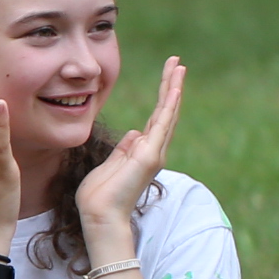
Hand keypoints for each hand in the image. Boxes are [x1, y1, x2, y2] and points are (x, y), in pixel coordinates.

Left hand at [78, 56, 184, 237]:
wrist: (100, 216)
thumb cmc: (99, 196)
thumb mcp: (110, 164)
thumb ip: (123, 149)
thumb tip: (134, 132)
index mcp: (141, 151)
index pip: (155, 118)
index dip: (161, 96)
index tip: (167, 76)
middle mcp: (152, 150)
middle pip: (165, 111)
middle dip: (171, 85)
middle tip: (178, 63)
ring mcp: (153, 153)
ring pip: (167, 114)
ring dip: (173, 88)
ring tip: (179, 67)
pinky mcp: (149, 156)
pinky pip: (161, 126)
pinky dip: (169, 106)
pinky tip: (174, 89)